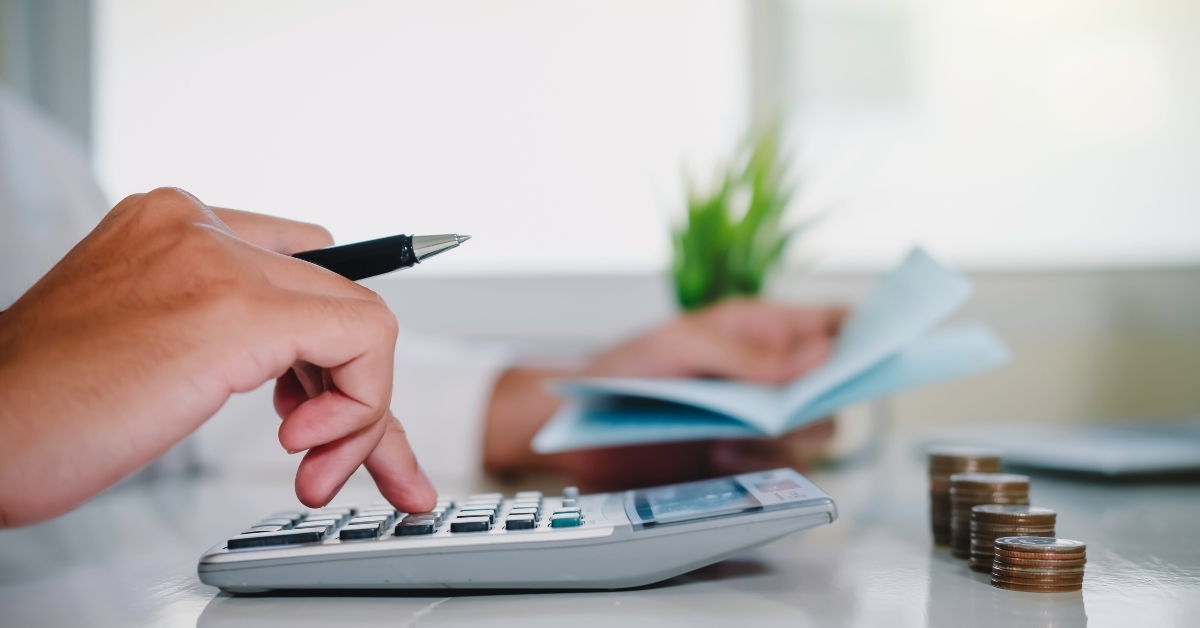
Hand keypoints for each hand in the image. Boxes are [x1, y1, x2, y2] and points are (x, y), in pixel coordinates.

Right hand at [0, 188, 434, 527]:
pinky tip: (306, 448)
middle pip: (337, 298)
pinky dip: (361, 409)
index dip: (326, 349)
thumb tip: (307, 371)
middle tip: (331, 455)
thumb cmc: (45, 407)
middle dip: (357, 390)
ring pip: (361, 321)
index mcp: (173, 226)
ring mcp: (220, 259)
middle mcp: (200, 226)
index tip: (318, 404)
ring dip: (361, 412)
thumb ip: (223, 332)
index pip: (304, 267)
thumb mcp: (150, 343)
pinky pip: (363, 341)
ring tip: (314, 465)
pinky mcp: (241, 309)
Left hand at [483, 299, 843, 488]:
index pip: (831, 323)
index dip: (863, 333)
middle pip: (834, 388)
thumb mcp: (683, 346)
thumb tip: (821, 353)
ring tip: (730, 441)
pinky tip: (719, 458)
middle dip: (821, 402)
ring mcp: (757, 418)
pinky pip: (781, 467)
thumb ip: (750, 353)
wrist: (580, 428)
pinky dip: (759, 466)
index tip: (881, 348)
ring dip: (783, 440)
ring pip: (813, 433)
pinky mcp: (742, 459)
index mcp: (759, 329)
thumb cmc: (625, 369)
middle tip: (786, 414)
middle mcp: (767, 374)